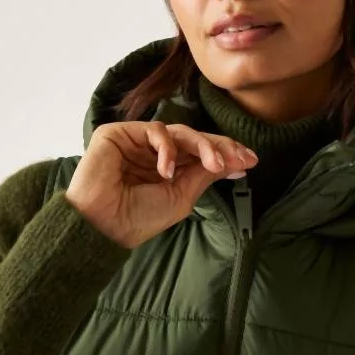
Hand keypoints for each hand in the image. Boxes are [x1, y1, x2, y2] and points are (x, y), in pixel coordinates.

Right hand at [66, 121, 258, 248]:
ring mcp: (138, 141)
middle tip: (240, 156)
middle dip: (220, 146)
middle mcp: (154, 153)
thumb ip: (204, 175)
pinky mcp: (121, 133)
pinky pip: (155, 130)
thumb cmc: (138, 217)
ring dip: (202, 145)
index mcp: (169, 170)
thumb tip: (236, 162)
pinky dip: (167, 148)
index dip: (226, 154)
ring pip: (179, 131)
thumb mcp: (181, 197)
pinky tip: (167, 169)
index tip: (251, 161)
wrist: (103, 224)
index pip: (201, 154)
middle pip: (194, 139)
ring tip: (214, 164)